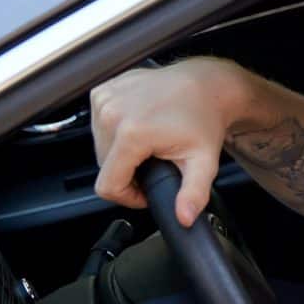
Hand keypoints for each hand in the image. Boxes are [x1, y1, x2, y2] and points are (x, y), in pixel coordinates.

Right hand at [89, 58, 242, 225]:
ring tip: (148, 144)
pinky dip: (115, 132)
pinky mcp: (102, 92)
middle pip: (104, 167)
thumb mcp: (204, 162)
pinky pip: (98, 127)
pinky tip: (138, 126)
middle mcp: (112, 113)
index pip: (108, 185)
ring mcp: (105, 99)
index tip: (147, 190)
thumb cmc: (204, 119)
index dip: (128, 196)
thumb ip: (194, 194)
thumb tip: (185, 217)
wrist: (205, 85)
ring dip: (120, 153)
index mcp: (131, 133)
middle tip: (154, 163)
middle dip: (127, 172)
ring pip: (99, 148)